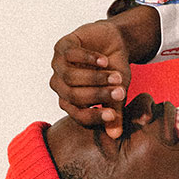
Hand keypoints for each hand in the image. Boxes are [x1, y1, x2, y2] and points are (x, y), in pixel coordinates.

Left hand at [50, 6, 160, 137]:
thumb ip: (115, 112)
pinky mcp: (62, 46)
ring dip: (96, 77)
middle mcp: (60, 84)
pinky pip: (71, 55)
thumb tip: (116, 136)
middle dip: (98, 95)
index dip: (94, 116)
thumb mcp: (118, 91)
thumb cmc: (114, 70)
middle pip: (73, 95)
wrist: (112, 42)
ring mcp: (58, 65)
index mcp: (71, 100)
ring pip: (70, 76)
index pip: (78, 114)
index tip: (113, 115)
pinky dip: (89, 59)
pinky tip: (104, 60)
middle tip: (120, 92)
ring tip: (117, 75)